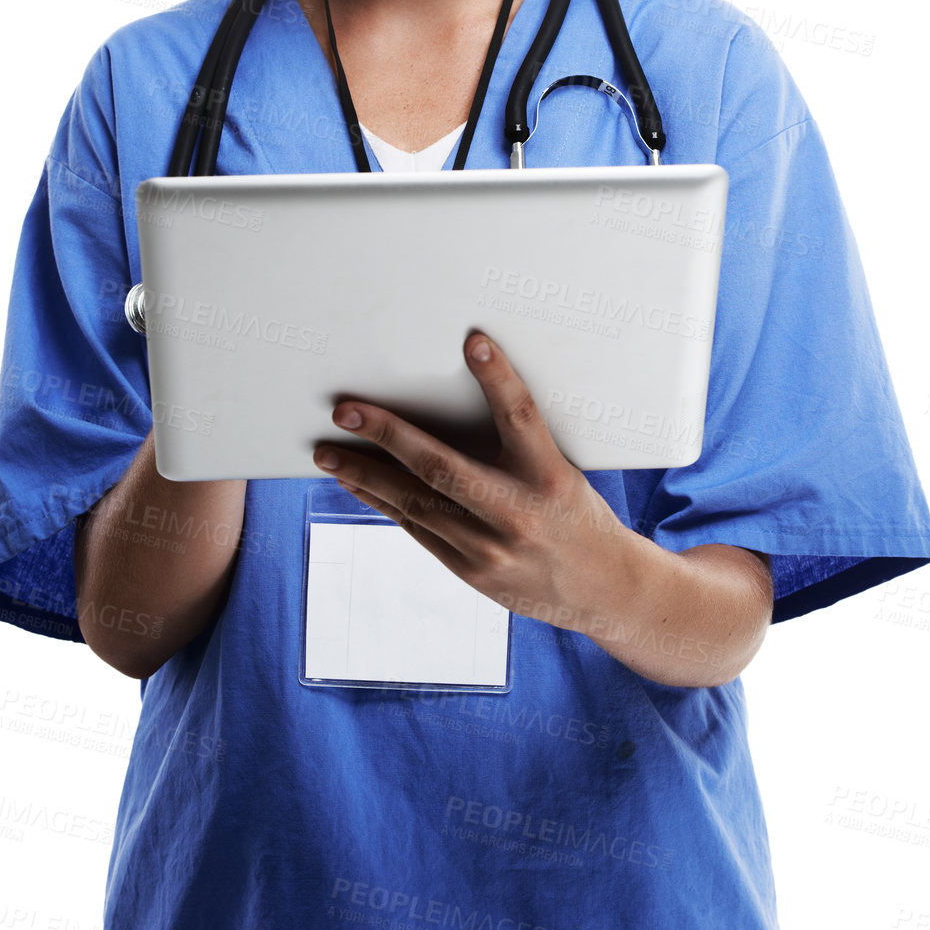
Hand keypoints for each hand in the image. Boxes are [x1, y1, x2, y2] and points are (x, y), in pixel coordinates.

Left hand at [310, 329, 634, 632]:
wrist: (601, 589)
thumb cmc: (576, 514)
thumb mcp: (562, 471)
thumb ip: (517, 444)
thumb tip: (452, 400)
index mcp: (551, 476)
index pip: (521, 416)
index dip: (498, 377)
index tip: (473, 340)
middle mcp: (518, 513)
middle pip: (442, 466)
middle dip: (387, 435)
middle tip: (347, 410)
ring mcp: (490, 549)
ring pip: (414, 502)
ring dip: (364, 473)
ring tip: (328, 451)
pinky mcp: (471, 572)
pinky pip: (416, 528)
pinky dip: (380, 501)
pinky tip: (356, 482)